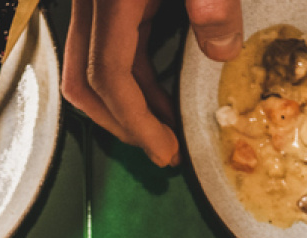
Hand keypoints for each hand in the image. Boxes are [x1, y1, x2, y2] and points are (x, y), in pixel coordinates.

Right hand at [63, 0, 243, 166]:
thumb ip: (213, 3)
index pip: (106, 75)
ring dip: (125, 110)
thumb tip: (223, 52)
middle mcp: (92, 4)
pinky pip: (110, 54)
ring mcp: (97, 6)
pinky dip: (133, 84)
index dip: (133, 122)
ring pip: (91, 71)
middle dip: (120, 125)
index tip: (165, 151)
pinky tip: (161, 102)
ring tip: (165, 137)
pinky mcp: (110, 4)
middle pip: (83, 82)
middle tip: (162, 153)